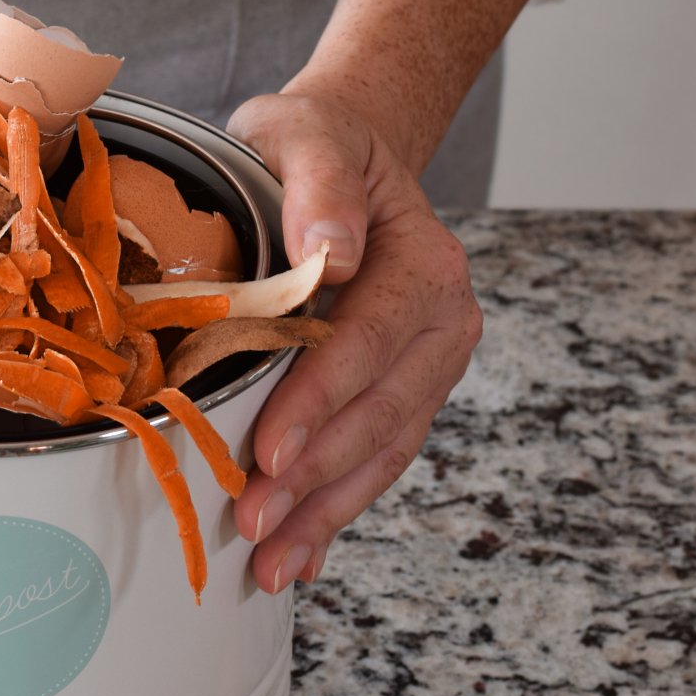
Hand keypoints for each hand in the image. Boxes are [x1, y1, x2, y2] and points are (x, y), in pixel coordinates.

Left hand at [224, 91, 484, 592]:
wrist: (336, 156)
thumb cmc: (309, 144)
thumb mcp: (306, 132)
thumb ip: (318, 182)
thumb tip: (333, 248)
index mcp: (424, 267)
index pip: (370, 344)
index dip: (321, 401)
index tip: (272, 449)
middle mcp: (442, 324)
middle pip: (379, 415)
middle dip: (314, 478)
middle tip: (253, 523)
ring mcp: (424, 368)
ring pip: (379, 453)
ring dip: (324, 513)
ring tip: (271, 564)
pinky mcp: (397, 395)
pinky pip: (371, 461)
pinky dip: (333, 511)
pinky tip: (298, 557)